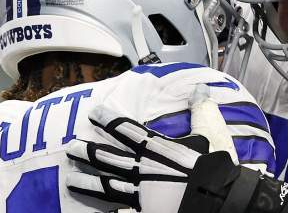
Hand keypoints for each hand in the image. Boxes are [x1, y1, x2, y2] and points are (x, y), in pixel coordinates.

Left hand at [66, 105, 287, 212]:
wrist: (216, 198)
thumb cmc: (212, 166)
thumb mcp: (208, 133)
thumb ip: (200, 112)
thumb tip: (200, 88)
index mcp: (156, 148)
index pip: (126, 129)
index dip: (108, 120)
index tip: (93, 113)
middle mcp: (142, 168)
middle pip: (108, 158)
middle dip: (88, 153)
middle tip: (70, 148)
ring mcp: (140, 193)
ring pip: (106, 186)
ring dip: (87, 182)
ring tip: (70, 180)